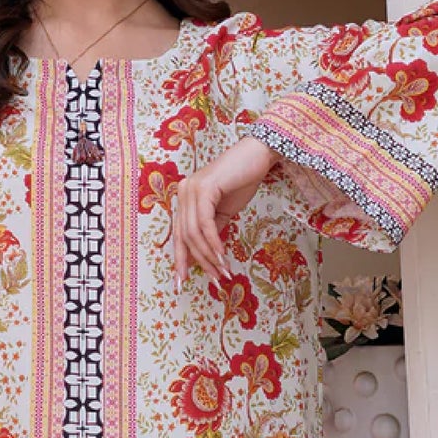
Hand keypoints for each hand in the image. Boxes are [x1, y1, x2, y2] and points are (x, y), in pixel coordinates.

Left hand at [172, 134, 274, 287]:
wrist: (258, 155)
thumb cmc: (242, 180)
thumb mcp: (223, 211)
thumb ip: (211, 230)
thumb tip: (206, 256)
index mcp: (185, 198)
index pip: (178, 234)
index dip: (180, 259)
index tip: (182, 282)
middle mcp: (183, 192)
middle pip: (184, 237)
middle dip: (199, 262)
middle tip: (215, 279)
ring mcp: (191, 189)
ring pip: (194, 233)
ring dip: (209, 256)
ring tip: (223, 271)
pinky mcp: (204, 188)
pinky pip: (205, 223)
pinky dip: (213, 242)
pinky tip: (222, 255)